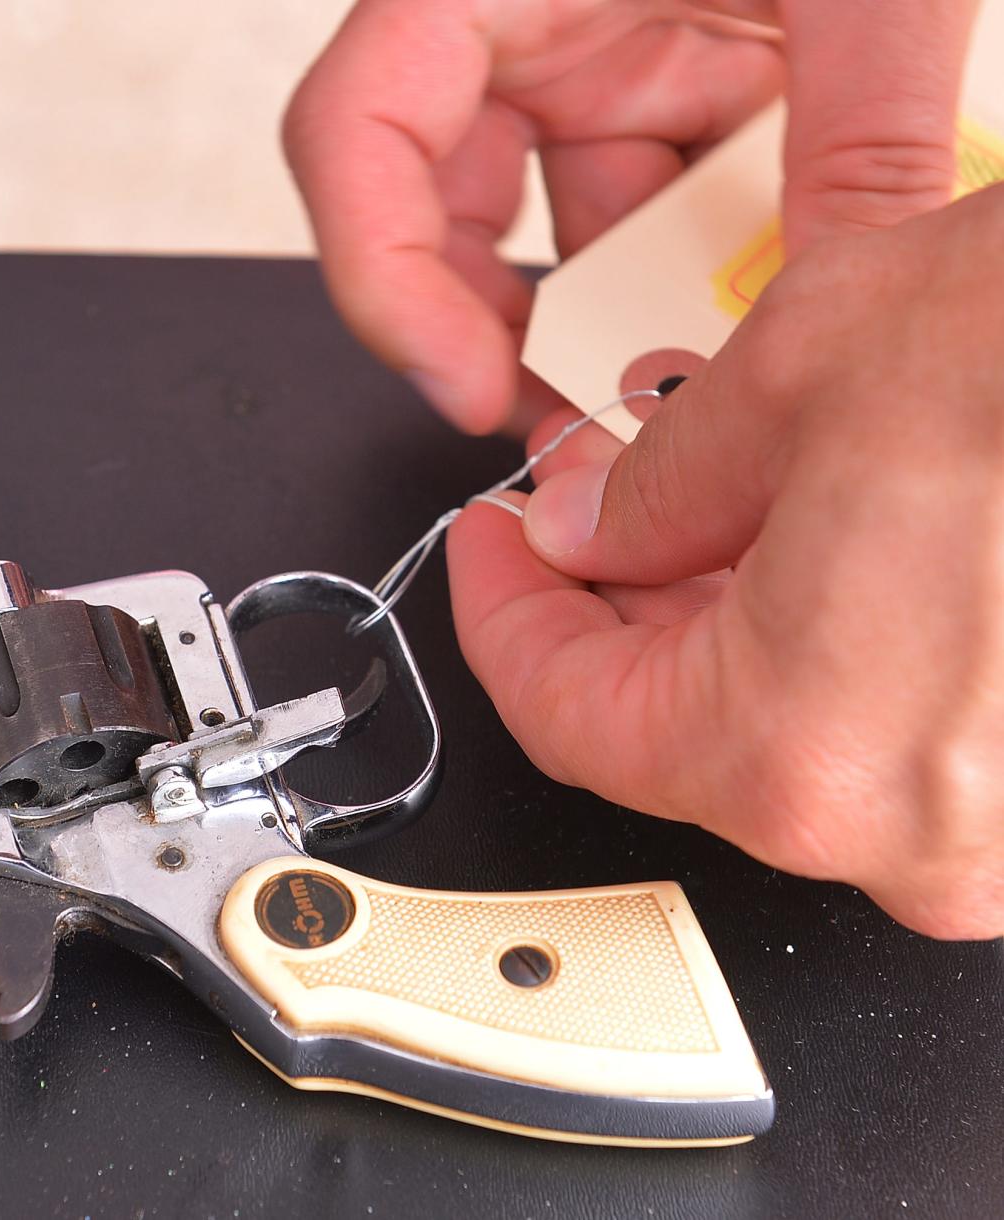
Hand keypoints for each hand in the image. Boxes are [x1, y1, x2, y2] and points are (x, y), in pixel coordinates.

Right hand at [284, 0, 976, 432]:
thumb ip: (866, 115)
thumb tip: (857, 281)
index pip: (358, 132)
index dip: (383, 281)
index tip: (460, 382)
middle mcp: (516, 23)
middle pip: (433, 218)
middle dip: (496, 337)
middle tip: (577, 420)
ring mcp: (579, 63)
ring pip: (540, 240)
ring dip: (602, 322)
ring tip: (682, 375)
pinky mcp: (642, 92)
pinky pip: (625, 218)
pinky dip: (668, 279)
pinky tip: (730, 305)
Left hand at [448, 186, 1003, 938]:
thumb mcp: (804, 373)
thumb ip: (654, 484)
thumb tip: (584, 530)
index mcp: (797, 750)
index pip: (564, 713)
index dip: (503, 616)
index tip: (492, 553)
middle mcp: (904, 829)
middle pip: (670, 723)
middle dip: (611, 600)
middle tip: (591, 501)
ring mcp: (994, 824)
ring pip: (783, 722)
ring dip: (718, 611)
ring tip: (707, 496)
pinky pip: (886, 721)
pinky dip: (823, 636)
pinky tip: (815, 542)